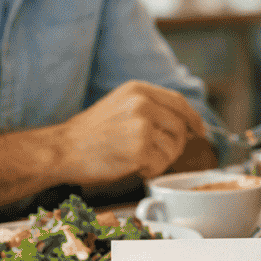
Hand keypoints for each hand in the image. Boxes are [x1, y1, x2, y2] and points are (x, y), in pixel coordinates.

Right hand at [54, 80, 207, 183]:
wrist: (61, 150)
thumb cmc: (88, 134)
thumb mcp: (120, 106)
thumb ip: (150, 108)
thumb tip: (186, 124)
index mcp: (139, 90)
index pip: (179, 102)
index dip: (193, 119)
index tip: (199, 131)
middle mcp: (144, 103)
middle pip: (181, 128)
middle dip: (175, 145)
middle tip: (157, 155)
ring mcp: (143, 125)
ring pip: (173, 148)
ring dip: (160, 159)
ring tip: (136, 159)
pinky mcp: (140, 149)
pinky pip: (160, 165)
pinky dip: (149, 171)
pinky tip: (130, 166)